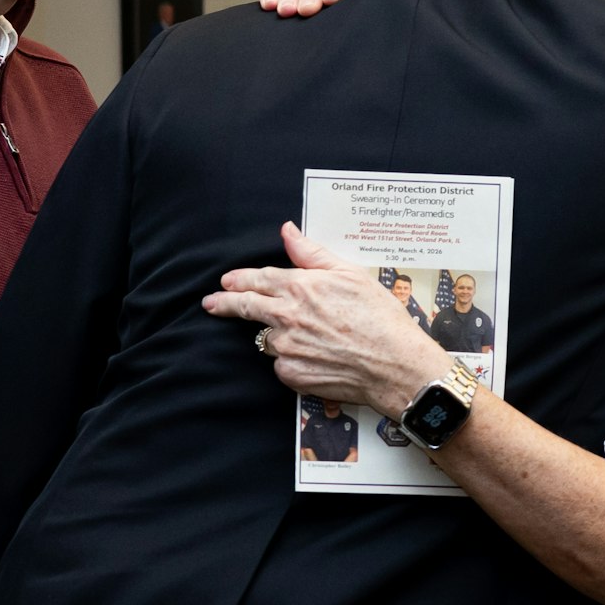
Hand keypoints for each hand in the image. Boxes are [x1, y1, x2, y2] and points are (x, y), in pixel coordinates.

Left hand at [203, 222, 449, 416]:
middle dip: (224, 303)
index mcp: (300, 287)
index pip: (257, 279)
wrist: (393, 365)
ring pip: (267, 338)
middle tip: (211, 303)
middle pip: (245, 307)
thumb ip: (312, 253)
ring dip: (275, 334)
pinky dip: (292, 359)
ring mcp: (287, 347)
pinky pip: (282, 363)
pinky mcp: (291, 373)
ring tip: (306, 336)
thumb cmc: (379, 318)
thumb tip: (288, 231)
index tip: (226, 281)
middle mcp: (287, 317)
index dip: (239, 279)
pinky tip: (316, 356)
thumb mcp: (350, 274)